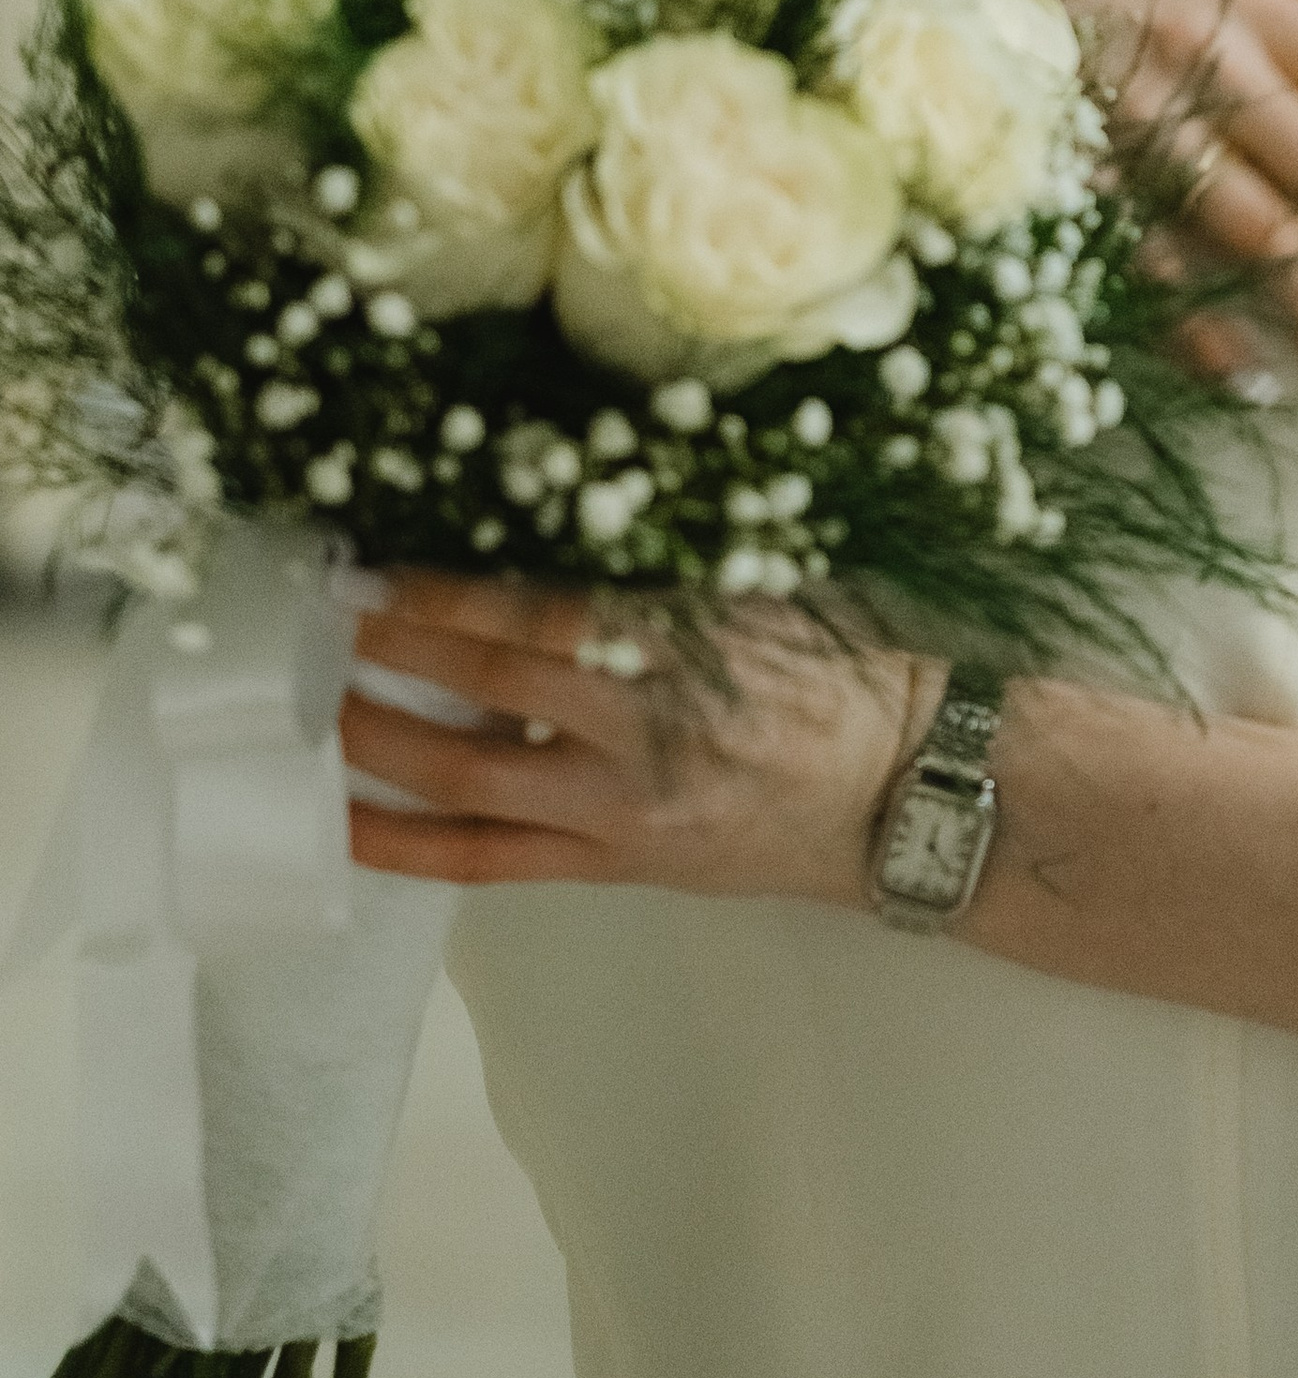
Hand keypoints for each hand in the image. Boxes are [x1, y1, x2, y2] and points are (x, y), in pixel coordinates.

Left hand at [341, 569, 932, 897]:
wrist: (902, 789)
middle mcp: (643, 724)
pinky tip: (345, 819)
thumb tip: (544, 515)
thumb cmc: (836, 674)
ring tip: (314, 698)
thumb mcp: (759, 593)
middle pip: (487, 676)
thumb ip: (658, 571)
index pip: (538, 603)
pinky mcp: (615, 861)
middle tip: (323, 611)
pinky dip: (406, 842)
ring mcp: (621, 803)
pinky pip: (486, 862)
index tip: (379, 560)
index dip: (446, 586)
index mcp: (685, 640)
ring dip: (377, 734)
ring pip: (468, 773)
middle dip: (393, 643)